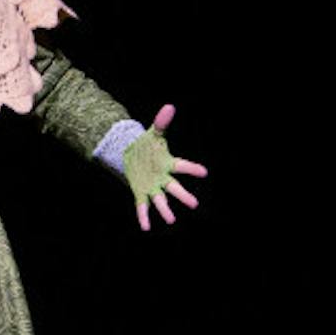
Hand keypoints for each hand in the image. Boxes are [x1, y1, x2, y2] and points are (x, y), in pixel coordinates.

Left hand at [126, 103, 208, 230]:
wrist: (131, 155)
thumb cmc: (147, 145)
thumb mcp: (153, 133)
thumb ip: (161, 122)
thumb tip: (170, 107)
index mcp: (168, 164)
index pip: (182, 166)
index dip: (192, 169)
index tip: (204, 172)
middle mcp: (163, 178)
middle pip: (174, 188)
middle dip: (183, 196)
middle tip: (194, 204)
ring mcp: (153, 187)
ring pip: (161, 201)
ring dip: (165, 210)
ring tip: (171, 220)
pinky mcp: (141, 193)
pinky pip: (143, 207)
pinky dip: (144, 217)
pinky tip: (146, 227)